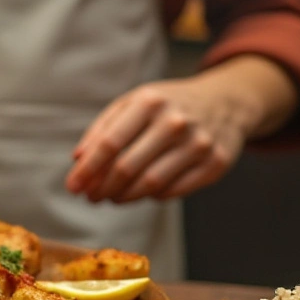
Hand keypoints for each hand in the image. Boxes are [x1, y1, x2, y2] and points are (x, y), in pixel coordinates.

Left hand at [65, 56, 297, 202]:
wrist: (226, 101)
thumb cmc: (168, 105)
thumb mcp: (134, 103)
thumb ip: (103, 128)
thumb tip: (78, 160)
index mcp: (149, 102)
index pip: (109, 143)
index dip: (87, 170)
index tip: (73, 187)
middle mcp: (175, 121)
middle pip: (127, 167)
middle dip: (103, 188)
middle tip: (92, 197)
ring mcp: (198, 143)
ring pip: (150, 184)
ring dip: (124, 197)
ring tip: (113, 197)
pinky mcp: (215, 164)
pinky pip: (173, 192)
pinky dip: (152, 197)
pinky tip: (144, 192)